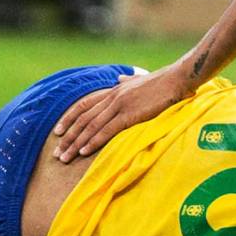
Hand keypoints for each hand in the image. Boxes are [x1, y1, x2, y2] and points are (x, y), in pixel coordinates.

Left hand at [52, 64, 194, 162]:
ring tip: (65, 157)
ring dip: (76, 144)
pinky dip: (93, 142)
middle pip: (83, 119)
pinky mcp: (130, 115)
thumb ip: (127, 80)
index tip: (58, 132)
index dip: (69, 119)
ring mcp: (119, 106)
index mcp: (114, 90)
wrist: (178, 79)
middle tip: (57, 153)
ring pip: (91, 127)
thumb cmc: (164, 82)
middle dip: (68, 138)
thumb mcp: (140, 80)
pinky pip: (106, 131)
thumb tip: (119, 77)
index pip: (84, 106)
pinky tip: (84, 152)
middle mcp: (112, 97)